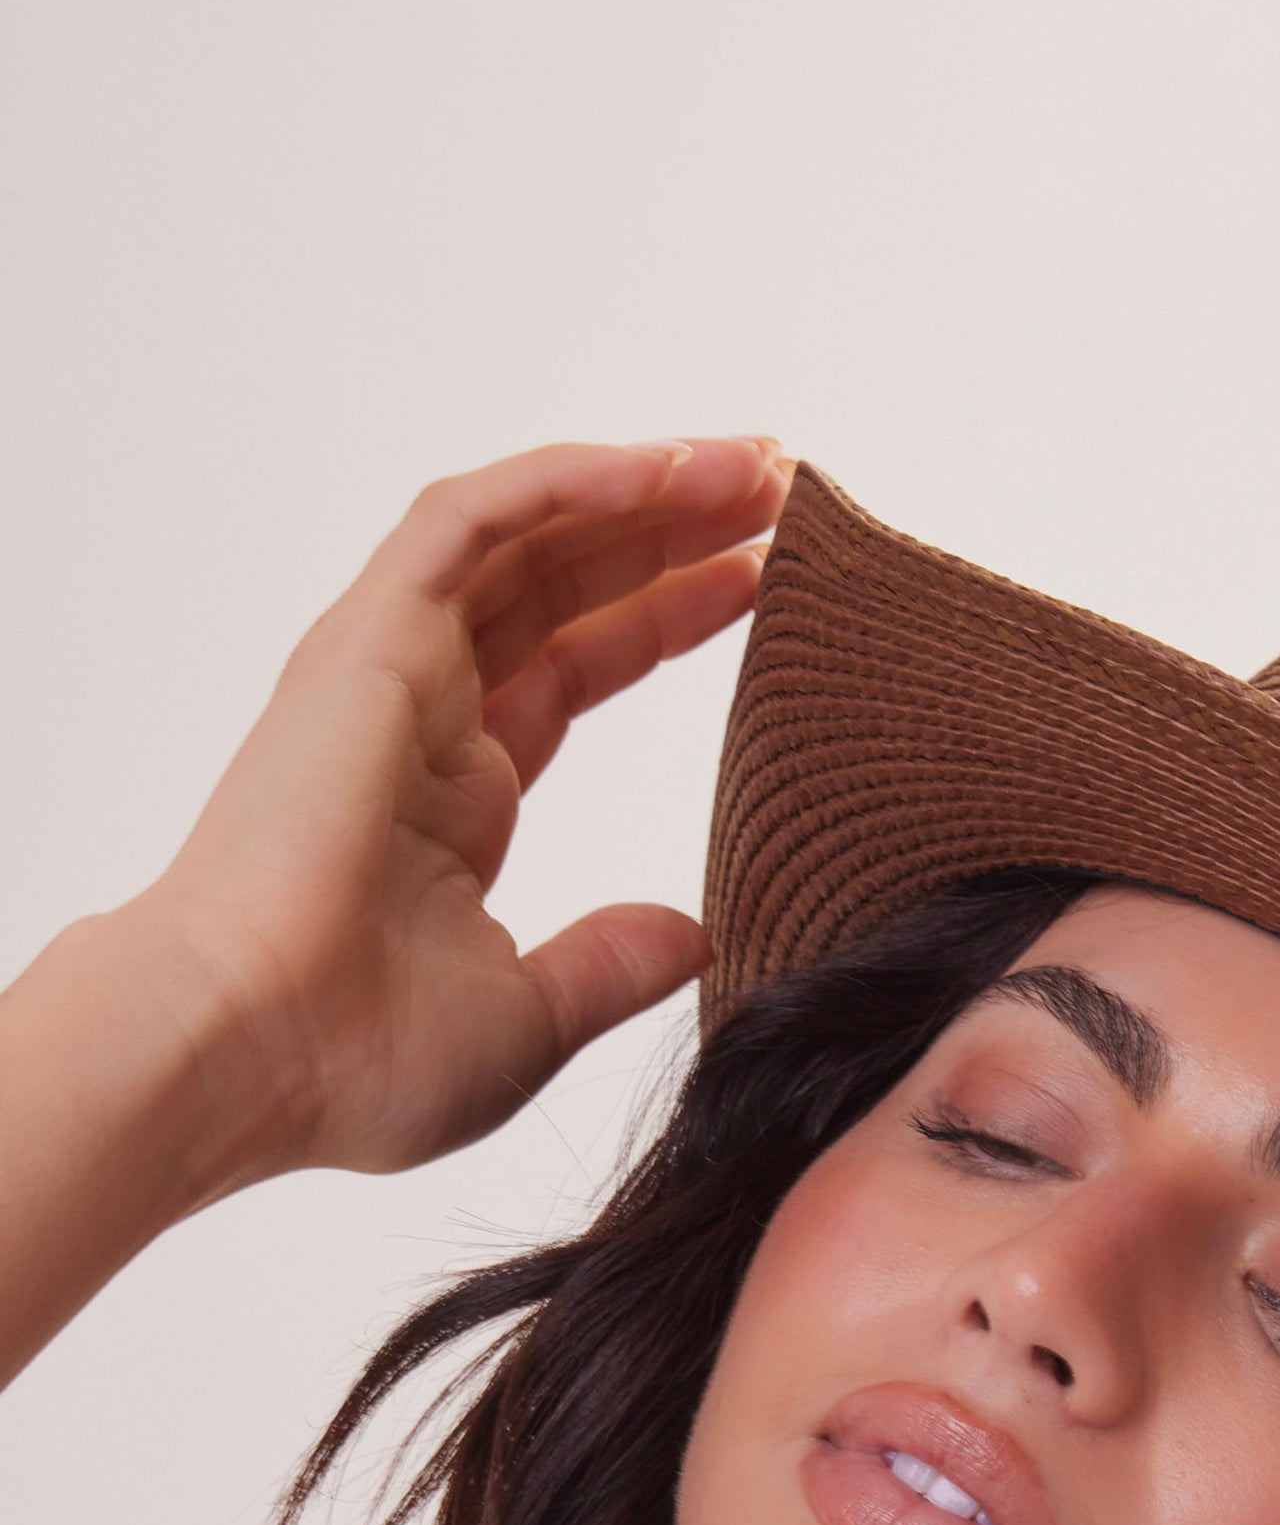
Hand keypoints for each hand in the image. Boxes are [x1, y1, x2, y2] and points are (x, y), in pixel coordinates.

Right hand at [129, 434, 790, 1187]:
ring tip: (753, 463)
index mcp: (453, 802)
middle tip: (780, 489)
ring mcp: (389, 672)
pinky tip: (670, 466)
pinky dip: (570, 482)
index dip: (662, 618)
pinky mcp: (368, 642)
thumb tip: (698, 937)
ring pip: (526, 536)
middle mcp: (420, 720)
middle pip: (559, 585)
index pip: (572, 669)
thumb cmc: (358, 1061)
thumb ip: (612, 965)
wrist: (253, 1050)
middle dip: (667, 531)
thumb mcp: (529, 1019)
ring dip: (639, 489)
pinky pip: (473, 521)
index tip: (761, 582)